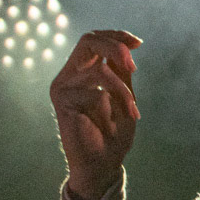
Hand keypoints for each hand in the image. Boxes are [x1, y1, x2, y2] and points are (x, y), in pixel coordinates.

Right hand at [50, 30, 140, 199]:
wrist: (104, 164)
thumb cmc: (113, 133)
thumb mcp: (124, 95)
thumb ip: (121, 71)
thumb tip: (127, 45)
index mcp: (82, 71)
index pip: (93, 40)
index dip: (115, 35)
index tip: (138, 42)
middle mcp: (69, 76)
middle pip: (88, 40)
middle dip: (115, 46)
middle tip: (133, 65)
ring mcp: (63, 87)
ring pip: (98, 69)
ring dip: (123, 89)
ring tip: (133, 109)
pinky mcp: (62, 102)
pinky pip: (94, 91)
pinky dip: (116, 101)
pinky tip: (123, 117)